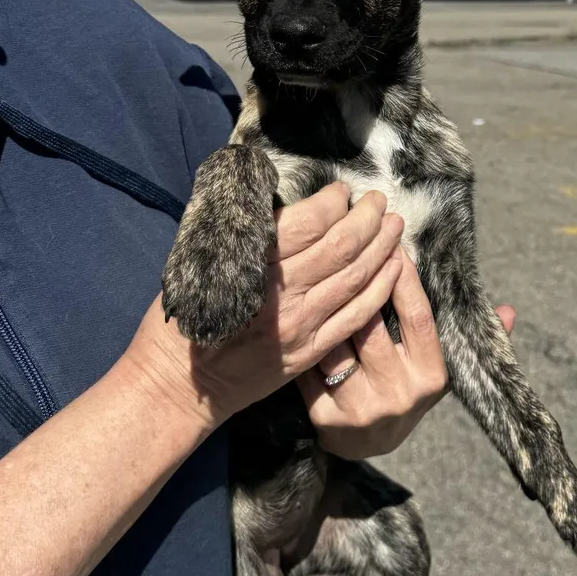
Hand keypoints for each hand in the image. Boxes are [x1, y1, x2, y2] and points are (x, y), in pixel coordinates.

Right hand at [126, 183, 406, 430]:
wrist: (181, 385)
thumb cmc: (183, 319)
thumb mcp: (199, 266)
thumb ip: (246, 241)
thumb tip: (289, 211)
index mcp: (250, 267)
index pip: (305, 224)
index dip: (330, 202)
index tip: (341, 190)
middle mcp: (282, 295)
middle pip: (339, 247)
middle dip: (367, 218)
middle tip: (380, 200)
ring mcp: (302, 326)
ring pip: (355, 277)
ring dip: (382, 247)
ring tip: (395, 225)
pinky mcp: (311, 350)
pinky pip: (357, 315)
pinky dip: (381, 288)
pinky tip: (395, 268)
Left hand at [298, 252, 515, 459]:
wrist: (366, 445)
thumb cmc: (403, 389)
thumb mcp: (436, 367)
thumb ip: (466, 336)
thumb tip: (510, 311)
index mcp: (431, 376)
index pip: (417, 317)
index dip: (402, 277)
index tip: (390, 243)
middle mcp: (400, 395)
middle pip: (371, 326)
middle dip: (357, 284)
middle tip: (347, 247)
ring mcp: (362, 409)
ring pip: (337, 343)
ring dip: (326, 309)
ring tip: (321, 273)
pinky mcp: (328, 418)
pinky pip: (312, 365)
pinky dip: (307, 337)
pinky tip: (301, 310)